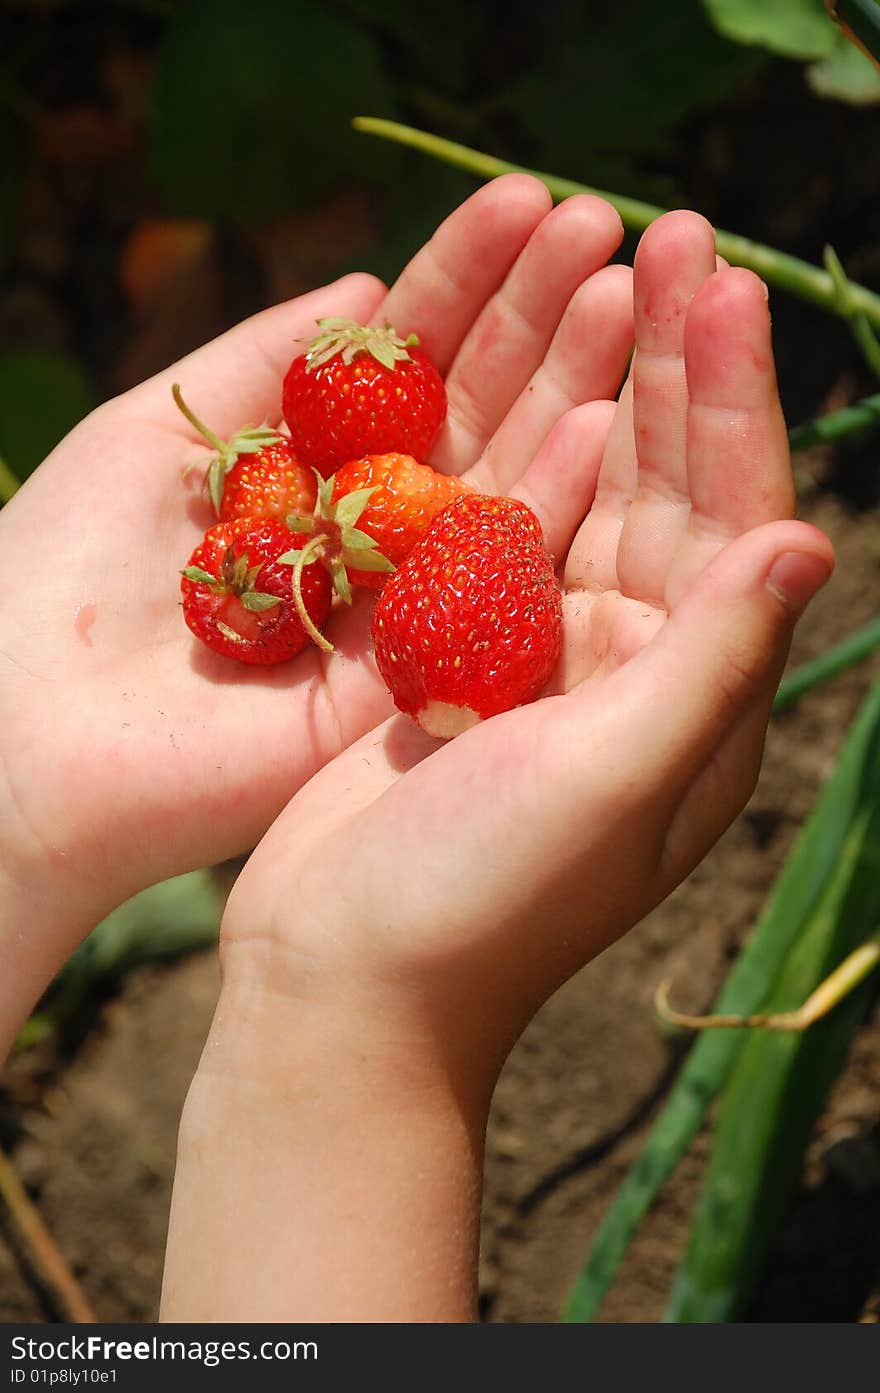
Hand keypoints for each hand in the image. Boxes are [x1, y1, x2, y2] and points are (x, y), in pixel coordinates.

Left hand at [0, 176, 632, 1046]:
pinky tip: (605, 421)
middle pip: (476, 409)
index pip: (411, 360)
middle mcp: (373, 533)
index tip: (527, 199)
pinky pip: (497, 584)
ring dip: (570, 384)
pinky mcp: (417, 682)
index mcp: (315, 471)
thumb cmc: (59, 576)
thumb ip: (269, 358)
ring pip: (505, 481)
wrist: (28, 737)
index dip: (466, 278)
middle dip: (537, 314)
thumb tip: (367, 282)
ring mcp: (404, 605)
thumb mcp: (160, 429)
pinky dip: (551, 504)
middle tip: (606, 225)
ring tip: (626, 287)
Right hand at [219, 211, 833, 1087]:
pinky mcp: (467, 664)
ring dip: (598, 389)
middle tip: (670, 232)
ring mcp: (551, 665)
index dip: (732, 400)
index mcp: (698, 701)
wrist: (342, 983)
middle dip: (673, 366)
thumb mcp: (609, 780)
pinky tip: (517, 384)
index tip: (721, 283)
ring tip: (601, 271)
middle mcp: (641, 674)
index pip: (734, 521)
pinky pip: (502, 538)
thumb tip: (805, 539)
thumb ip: (711, 661)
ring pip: (588, 500)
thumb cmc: (479, 903)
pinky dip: (513, 460)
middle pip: (669, 490)